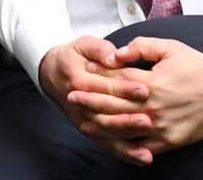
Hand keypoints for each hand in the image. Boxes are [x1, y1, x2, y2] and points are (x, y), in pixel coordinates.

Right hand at [39, 36, 153, 164]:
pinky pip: (107, 144)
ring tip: (147, 145)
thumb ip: (99, 49)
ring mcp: (83, 119)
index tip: (144, 90)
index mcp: (78, 80)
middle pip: (104, 114)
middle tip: (149, 119)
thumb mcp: (83, 45)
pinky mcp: (89, 130)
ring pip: (106, 133)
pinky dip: (125, 153)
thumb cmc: (74, 57)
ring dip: (127, 141)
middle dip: (127, 118)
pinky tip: (143, 157)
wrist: (52, 74)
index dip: (123, 88)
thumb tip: (114, 57)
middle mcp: (79, 104)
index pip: (102, 86)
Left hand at [69, 38, 202, 162]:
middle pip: (114, 105)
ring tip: (82, 120)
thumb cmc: (196, 67)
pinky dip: (124, 145)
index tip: (80, 72)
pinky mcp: (169, 141)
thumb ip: (140, 47)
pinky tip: (110, 142)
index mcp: (151, 82)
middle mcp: (153, 106)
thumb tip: (116, 53)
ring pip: (123, 128)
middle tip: (71, 97)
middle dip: (90, 101)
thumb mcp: (169, 47)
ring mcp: (161, 126)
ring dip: (100, 125)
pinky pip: (141, 147)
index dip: (96, 76)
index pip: (116, 80)